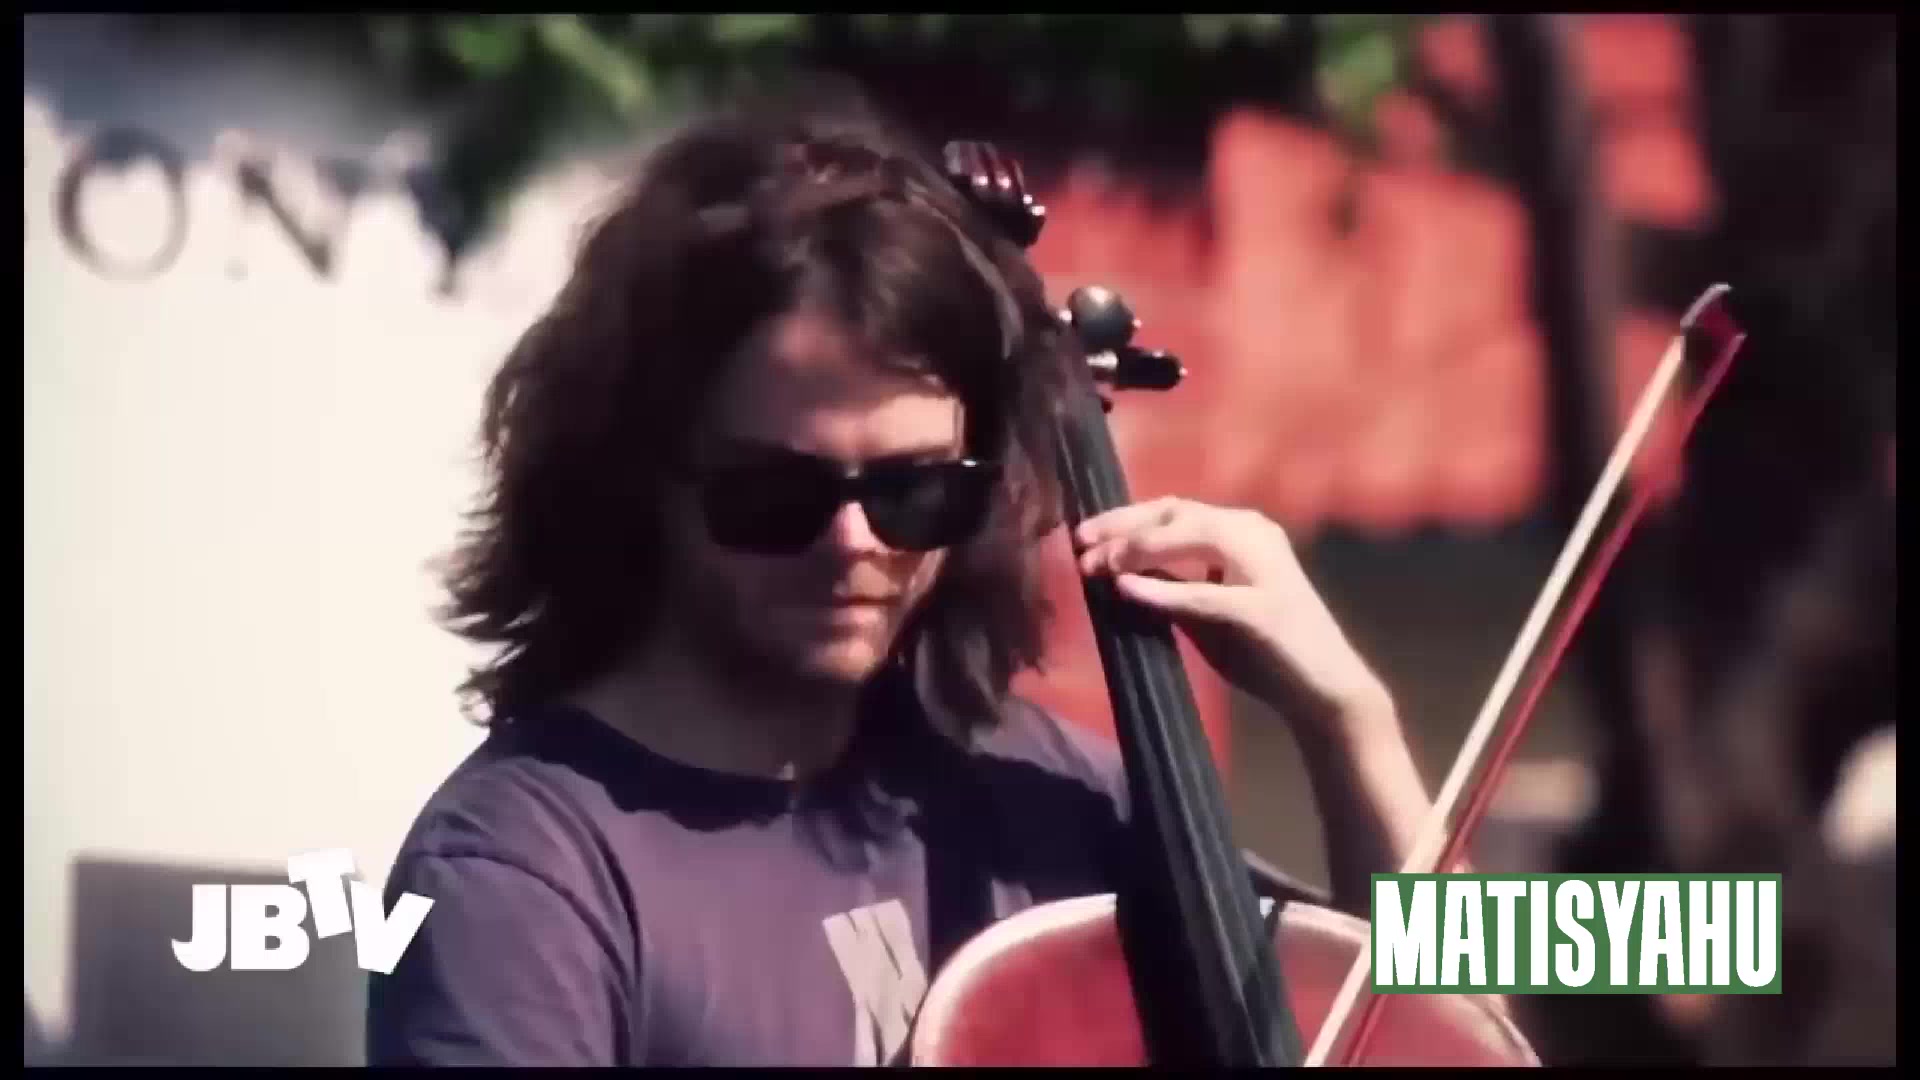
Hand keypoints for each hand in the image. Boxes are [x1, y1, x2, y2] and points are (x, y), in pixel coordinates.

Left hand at [1073, 496, 1393, 740]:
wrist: (1324, 692)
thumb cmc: (1266, 652)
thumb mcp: (1206, 611)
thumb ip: (1171, 584)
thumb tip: (1115, 570)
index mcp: (1244, 530)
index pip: (1174, 509)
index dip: (1124, 518)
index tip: (1083, 536)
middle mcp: (1257, 534)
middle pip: (1178, 511)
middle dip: (1123, 526)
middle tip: (1078, 545)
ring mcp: (1265, 567)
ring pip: (1194, 536)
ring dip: (1139, 547)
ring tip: (1098, 566)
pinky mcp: (1265, 608)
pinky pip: (1205, 593)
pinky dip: (1163, 589)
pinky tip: (1127, 589)